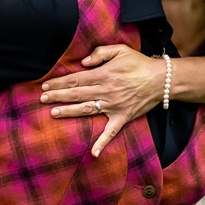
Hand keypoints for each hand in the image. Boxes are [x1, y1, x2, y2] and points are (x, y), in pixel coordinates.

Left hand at [39, 43, 163, 155]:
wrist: (162, 80)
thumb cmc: (139, 63)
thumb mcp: (120, 50)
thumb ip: (99, 53)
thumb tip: (83, 63)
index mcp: (103, 75)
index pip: (75, 80)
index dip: (59, 83)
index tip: (46, 85)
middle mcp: (106, 91)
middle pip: (76, 94)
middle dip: (58, 96)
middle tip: (42, 99)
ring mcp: (113, 106)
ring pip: (86, 110)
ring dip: (69, 112)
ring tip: (53, 113)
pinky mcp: (123, 117)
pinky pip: (111, 132)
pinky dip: (102, 143)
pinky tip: (93, 154)